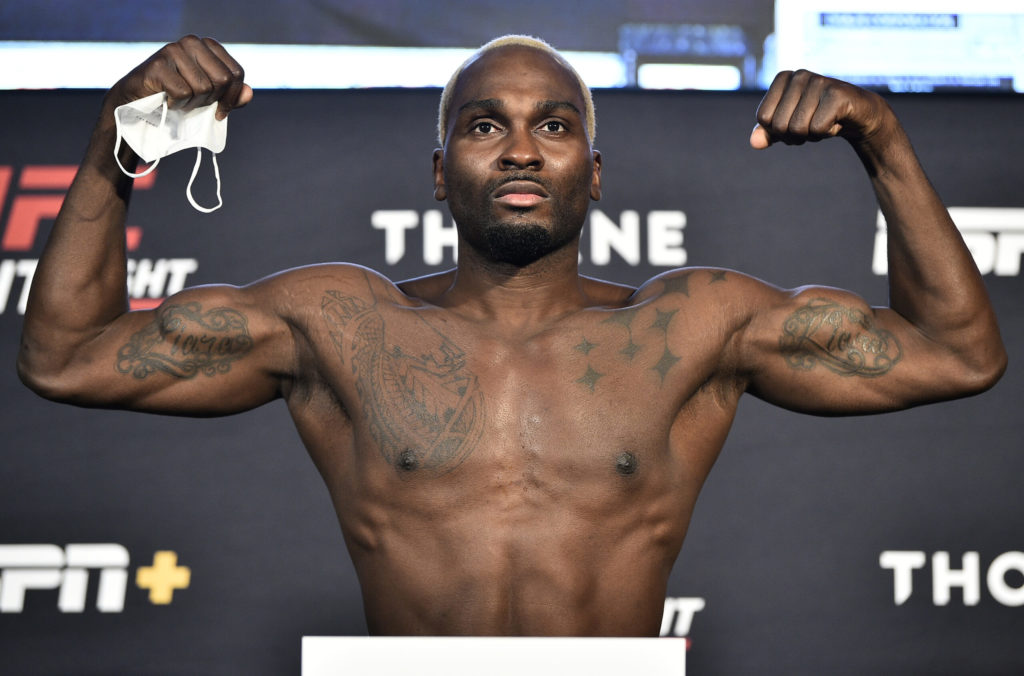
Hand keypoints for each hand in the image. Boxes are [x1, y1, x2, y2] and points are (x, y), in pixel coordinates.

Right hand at [107, 35, 251, 119]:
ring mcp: (173, 50)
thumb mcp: (210, 97)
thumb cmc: (178, 97)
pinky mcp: (158, 64)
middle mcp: (191, 42)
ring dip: (192, 103)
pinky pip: (183, 92)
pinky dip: (177, 104)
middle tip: (196, 103)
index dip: (232, 97)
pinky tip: (167, 99)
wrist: (138, 102)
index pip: (236, 73)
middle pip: (222, 79)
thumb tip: (249, 93)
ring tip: (179, 100)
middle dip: (212, 100)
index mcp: (208, 46)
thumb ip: (231, 95)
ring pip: (203, 88)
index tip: (221, 111)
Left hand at [749, 70, 890, 149]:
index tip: (797, 121)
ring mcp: (818, 81)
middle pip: (779, 125)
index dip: (778, 131)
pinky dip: (827, 133)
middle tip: (813, 124)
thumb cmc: (819, 117)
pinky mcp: (837, 93)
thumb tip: (754, 143)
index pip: (763, 118)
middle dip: (795, 136)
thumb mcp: (789, 125)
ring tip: (825, 121)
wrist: (858, 114)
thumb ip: (768, 132)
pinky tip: (837, 121)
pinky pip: (818, 128)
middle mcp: (799, 75)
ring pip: (797, 129)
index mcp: (783, 78)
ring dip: (812, 135)